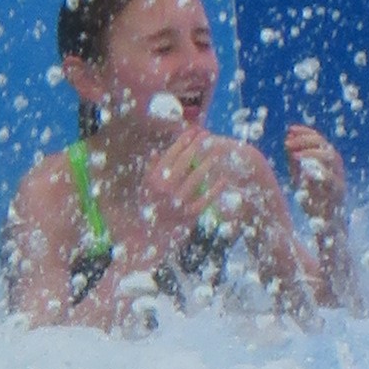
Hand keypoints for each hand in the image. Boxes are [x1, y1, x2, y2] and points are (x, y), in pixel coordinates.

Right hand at [139, 123, 255, 245]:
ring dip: (207, 163)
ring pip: (195, 178)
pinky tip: (224, 179)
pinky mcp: (189, 214)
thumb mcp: (145, 189)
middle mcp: (165, 189)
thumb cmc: (149, 209)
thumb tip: (155, 152)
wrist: (149, 237)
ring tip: (217, 152)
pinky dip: (215, 189)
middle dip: (196, 146)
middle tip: (207, 135)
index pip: (170, 155)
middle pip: (183, 162)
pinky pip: (204, 199)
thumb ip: (151, 170)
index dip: (183, 141)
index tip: (193, 131)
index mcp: (154, 180)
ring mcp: (177, 202)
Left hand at [282, 123, 347, 220]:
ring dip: (313, 154)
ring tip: (295, 155)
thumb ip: (295, 163)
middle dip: (307, 141)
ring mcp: (339, 181)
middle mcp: (337, 170)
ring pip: (333, 159)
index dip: (306, 133)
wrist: (326, 228)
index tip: (290, 130)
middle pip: (327, 147)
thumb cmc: (314, 203)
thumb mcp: (300, 180)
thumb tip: (287, 143)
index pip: (320, 141)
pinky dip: (320, 174)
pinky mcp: (339, 195)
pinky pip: (332, 181)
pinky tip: (305, 173)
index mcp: (329, 164)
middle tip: (288, 142)